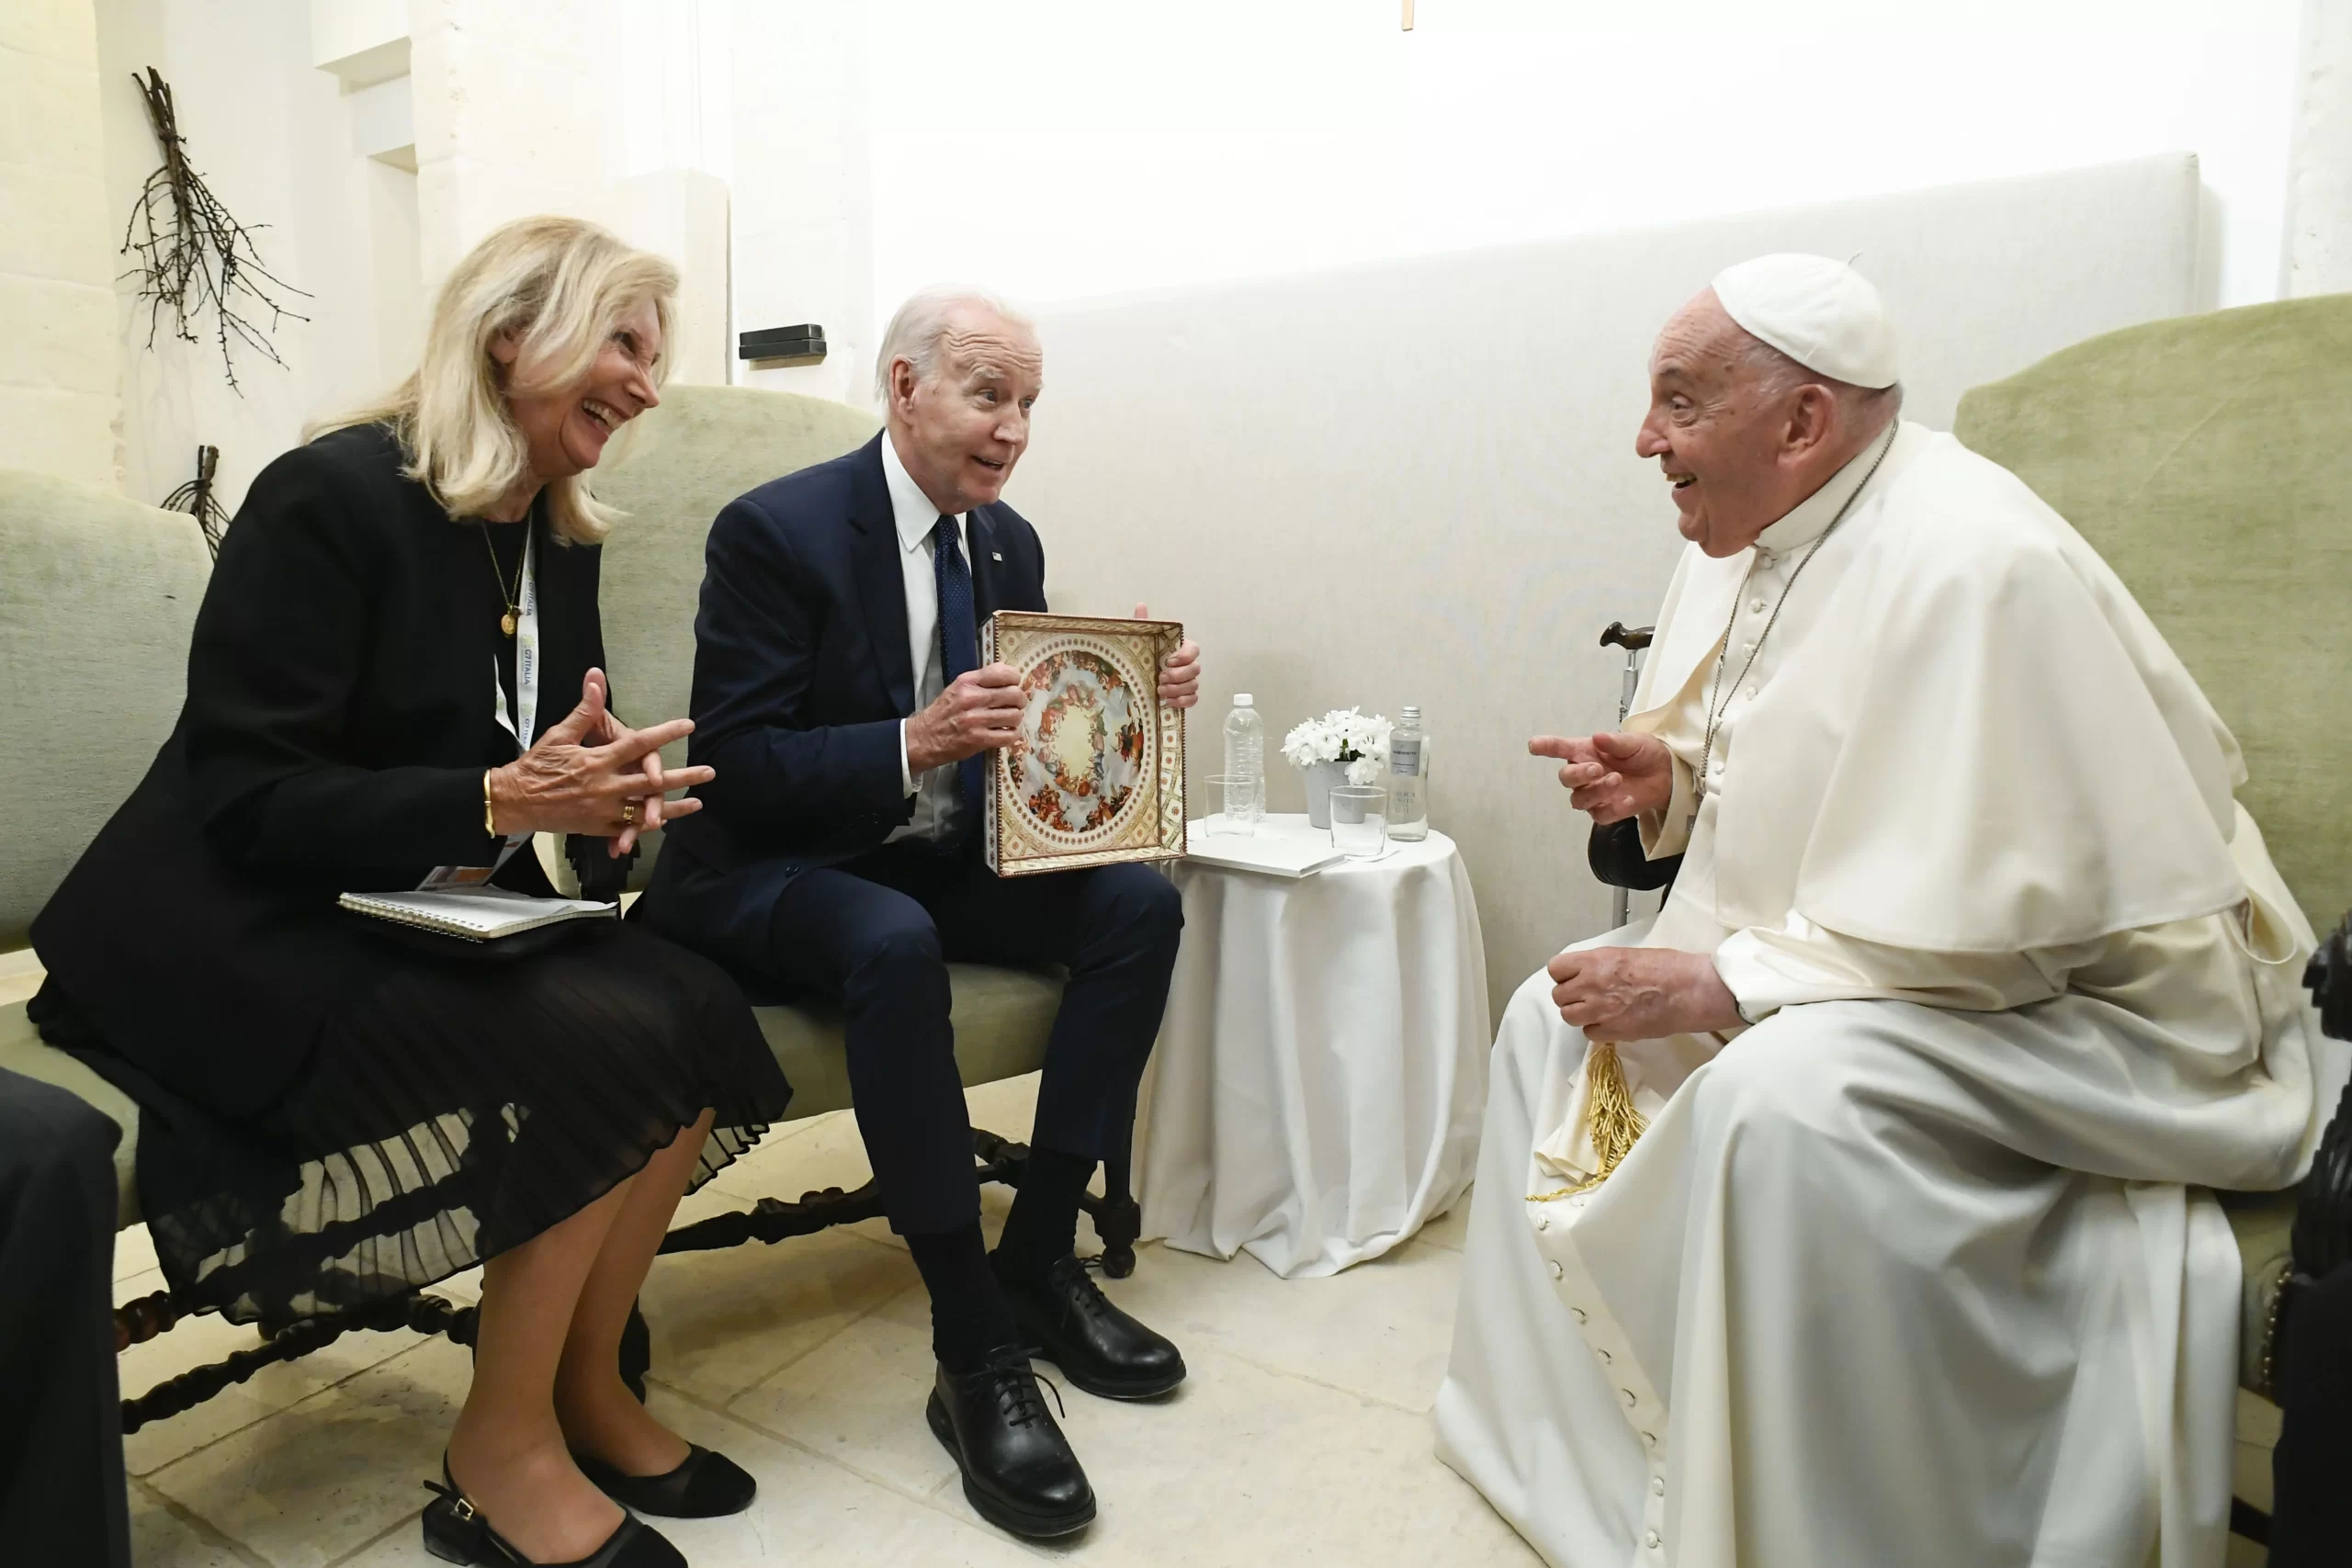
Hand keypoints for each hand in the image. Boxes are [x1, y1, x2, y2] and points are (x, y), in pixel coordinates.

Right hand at [488, 669, 714, 852]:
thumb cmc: (537, 764)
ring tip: (698, 803)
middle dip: (683, 777)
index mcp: (598, 760)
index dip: (665, 733)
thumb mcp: (560, 733)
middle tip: (709, 773)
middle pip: (652, 783)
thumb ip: (584, 709)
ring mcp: (603, 810)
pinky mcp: (596, 827)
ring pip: (645, 811)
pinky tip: (666, 822)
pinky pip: (627, 828)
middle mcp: (605, 786)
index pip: (639, 744)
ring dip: (673, 808)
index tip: (688, 726)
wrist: (515, 800)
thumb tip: (595, 676)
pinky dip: (646, 826)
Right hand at [906, 663, 1024, 772]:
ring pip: (1015, 715)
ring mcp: (976, 720)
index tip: (1013, 685)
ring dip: (1016, 718)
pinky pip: (1010, 735)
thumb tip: (1010, 677)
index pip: (1002, 673)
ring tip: (1009, 720)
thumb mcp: (958, 688)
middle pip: (1014, 694)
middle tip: (1015, 705)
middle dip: (1020, 700)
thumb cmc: (943, 712)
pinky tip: (1008, 732)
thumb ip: (981, 681)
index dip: (1014, 679)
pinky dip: (1014, 734)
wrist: (924, 738)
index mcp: (967, 682)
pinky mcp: (979, 740)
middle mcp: (972, 698)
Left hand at [1135, 603, 1200, 708]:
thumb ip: (1143, 624)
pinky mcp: (1185, 696)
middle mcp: (1187, 665)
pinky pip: (1193, 699)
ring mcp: (1188, 682)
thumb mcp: (1139, 641)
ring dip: (1178, 689)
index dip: (1185, 655)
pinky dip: (1182, 701)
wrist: (1135, 682)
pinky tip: (1168, 701)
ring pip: (1194, 685)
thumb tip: (1140, 606)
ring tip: (1160, 691)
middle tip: (1160, 677)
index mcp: (1179, 649)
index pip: (1194, 649)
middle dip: (1178, 675)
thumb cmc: (1142, 657)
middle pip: (1195, 669)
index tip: (1169, 660)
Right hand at [1528, 731, 1673, 822]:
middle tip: (1598, 769)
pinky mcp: (1607, 811)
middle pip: (1566, 778)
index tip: (1534, 745)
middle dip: (1578, 774)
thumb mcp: (1635, 742)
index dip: (1546, 747)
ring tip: (1617, 780)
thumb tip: (1597, 737)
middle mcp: (1585, 774)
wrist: (1667, 774)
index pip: (1560, 749)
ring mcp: (1594, 795)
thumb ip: (1615, 742)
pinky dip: (1612, 808)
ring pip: (1579, 800)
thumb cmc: (1645, 753)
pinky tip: (1628, 799)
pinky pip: (1600, 815)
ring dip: (1595, 791)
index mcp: (1586, 752)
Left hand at [1546, 946, 1741, 1042]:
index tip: (1573, 977)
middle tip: (1588, 996)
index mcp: (1595, 961)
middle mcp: (1591, 985)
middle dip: (1571, 996)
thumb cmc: (1667, 966)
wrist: (1689, 991)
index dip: (1563, 974)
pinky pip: (1590, 1033)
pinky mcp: (1613, 1032)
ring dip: (1580, 1014)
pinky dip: (1597, 1030)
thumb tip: (1590, 972)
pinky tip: (1612, 1022)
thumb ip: (1602, 965)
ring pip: (1569, 1017)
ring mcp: (1600, 1011)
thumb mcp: (1627, 954)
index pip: (1556, 969)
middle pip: (1559, 996)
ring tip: (1597, 1010)